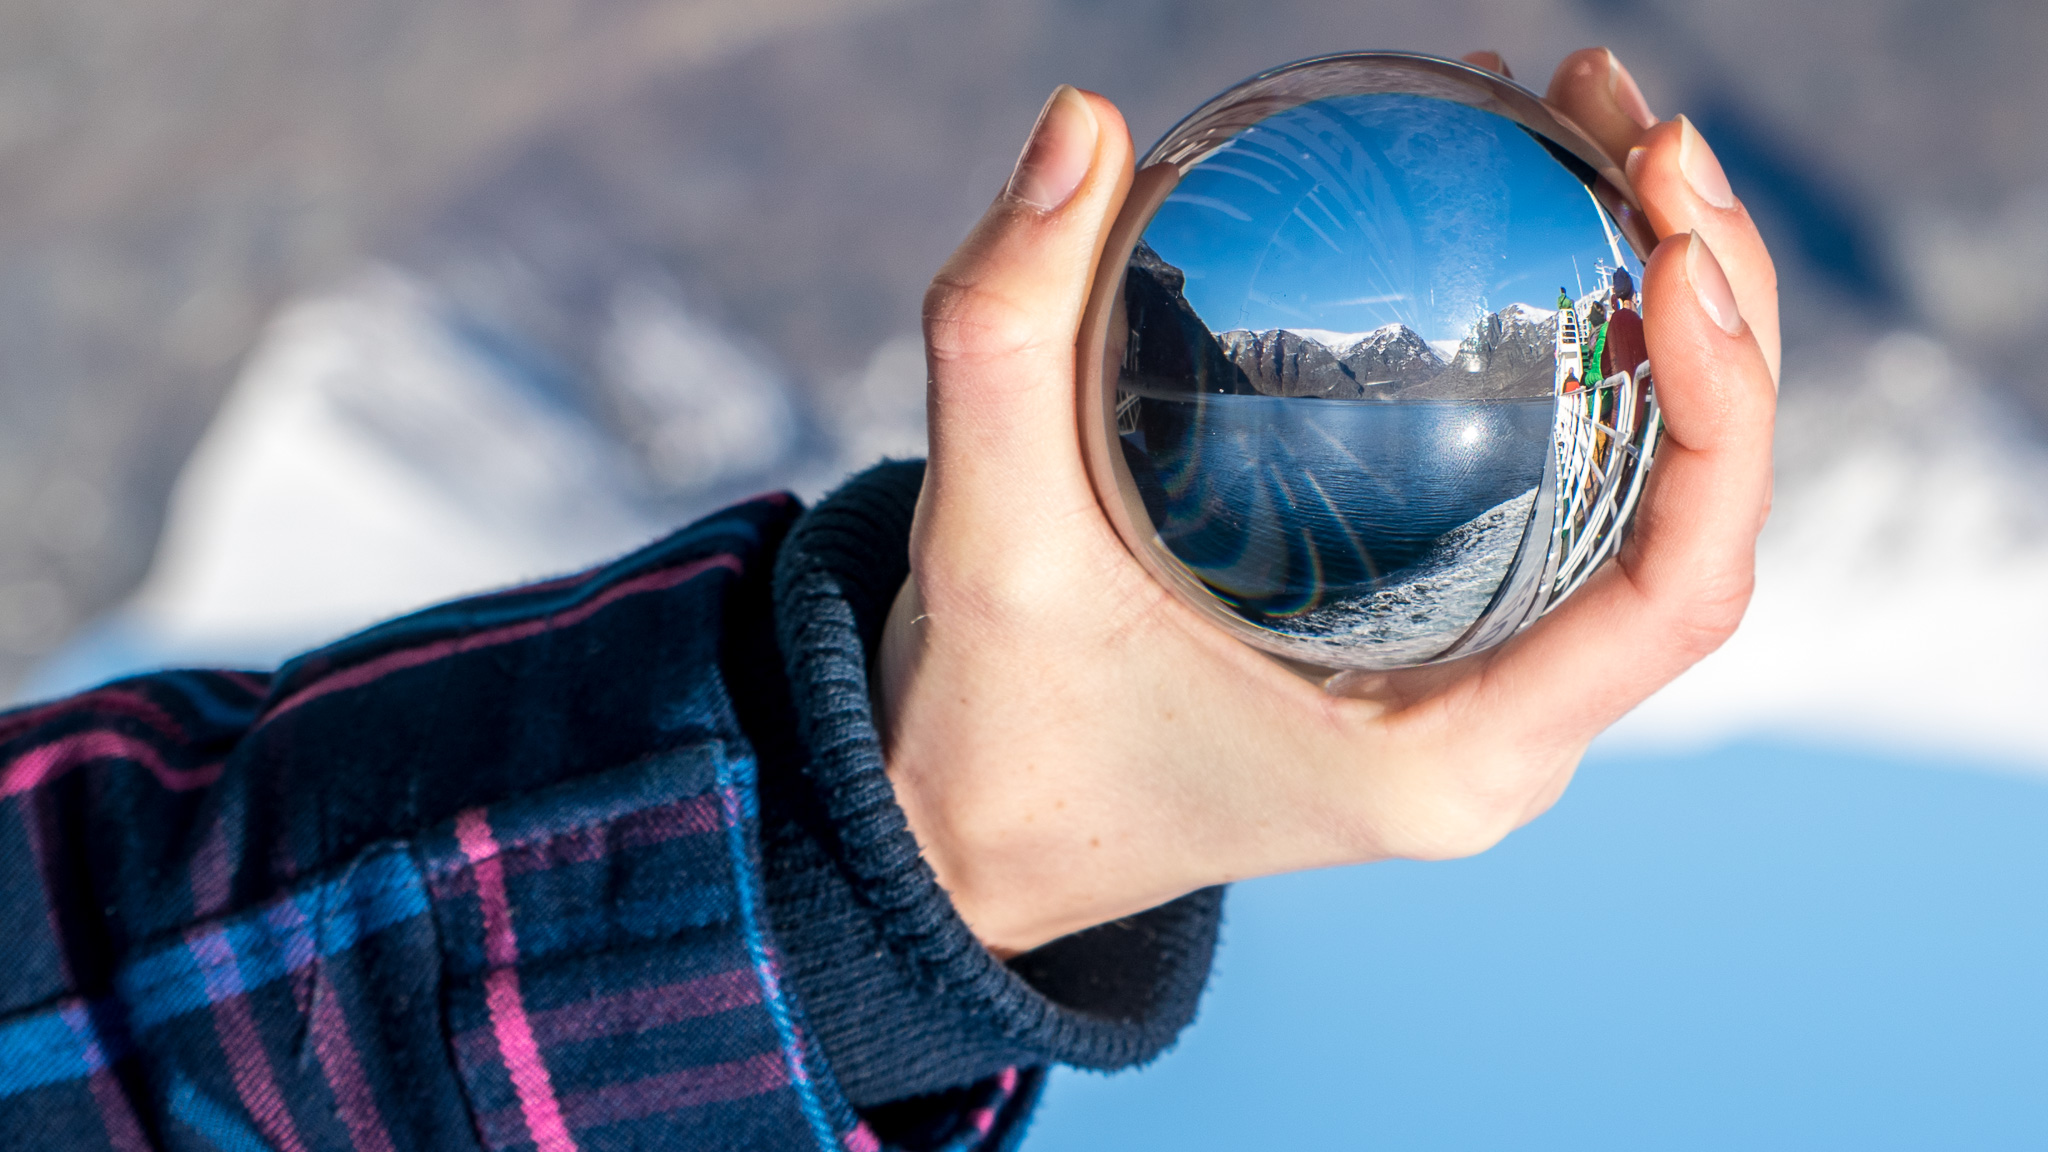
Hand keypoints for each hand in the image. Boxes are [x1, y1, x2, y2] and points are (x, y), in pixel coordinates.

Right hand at [877, 50, 1778, 956]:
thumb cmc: (994, 728)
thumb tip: (1085, 121)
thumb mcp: (984, 536)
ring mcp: (1481, 692)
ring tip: (1596, 135)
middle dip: (1722, 316)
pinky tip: (1506, 220)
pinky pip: (1565, 496)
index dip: (1729, 410)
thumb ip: (1001, 333)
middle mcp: (1498, 734)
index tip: (1673, 241)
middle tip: (1641, 132)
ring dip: (1665, 319)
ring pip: (1646, 503)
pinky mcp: (1441, 643)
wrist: (979, 829)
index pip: (1676, 592)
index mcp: (1446, 758)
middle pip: (1695, 524)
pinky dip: (1573, 357)